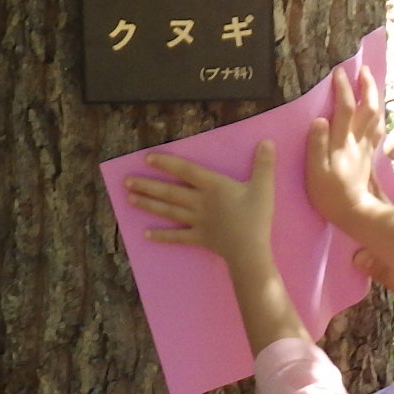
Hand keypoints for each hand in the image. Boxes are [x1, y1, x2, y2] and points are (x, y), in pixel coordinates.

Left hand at [128, 142, 276, 273]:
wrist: (250, 251)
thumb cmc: (256, 218)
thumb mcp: (264, 187)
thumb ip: (264, 164)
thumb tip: (267, 141)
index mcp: (213, 186)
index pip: (185, 171)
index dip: (166, 164)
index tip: (147, 159)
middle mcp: (200, 202)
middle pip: (170, 192)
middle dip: (147, 185)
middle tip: (126, 181)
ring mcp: (196, 221)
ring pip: (168, 211)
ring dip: (148, 205)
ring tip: (130, 199)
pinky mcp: (198, 238)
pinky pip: (177, 236)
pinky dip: (161, 235)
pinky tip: (146, 233)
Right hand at [306, 66, 388, 227]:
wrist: (354, 211)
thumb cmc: (329, 193)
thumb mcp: (316, 170)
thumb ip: (317, 144)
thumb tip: (319, 119)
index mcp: (342, 141)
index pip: (344, 108)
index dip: (343, 89)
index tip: (339, 72)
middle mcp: (358, 140)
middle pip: (368, 108)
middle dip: (367, 87)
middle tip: (364, 69)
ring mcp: (366, 147)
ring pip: (376, 117)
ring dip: (374, 97)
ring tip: (370, 83)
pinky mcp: (369, 155)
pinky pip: (377, 129)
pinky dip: (377, 115)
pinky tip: (376, 112)